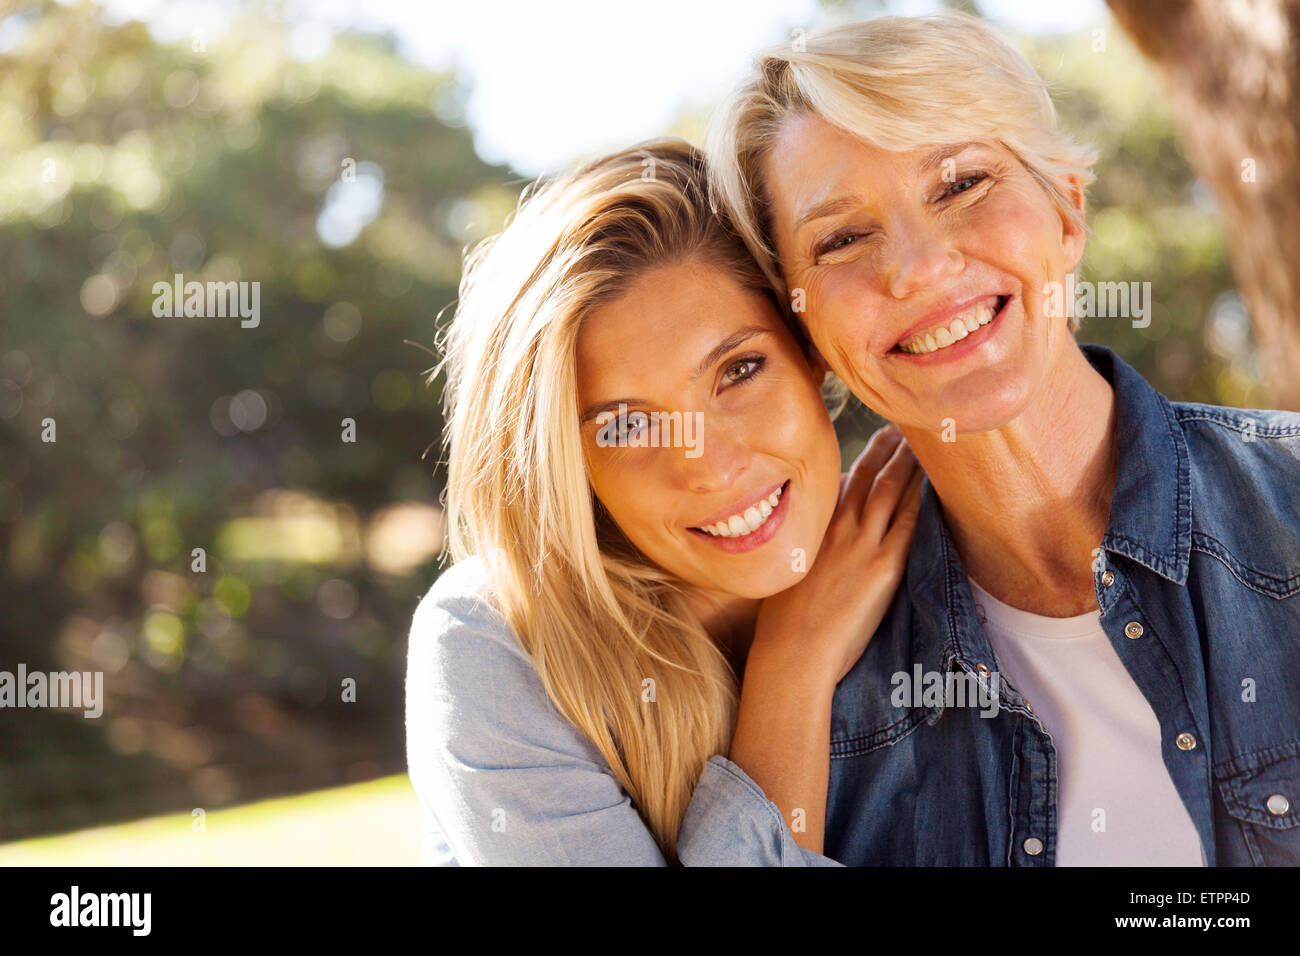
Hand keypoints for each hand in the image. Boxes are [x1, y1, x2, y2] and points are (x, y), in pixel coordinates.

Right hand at [752, 424, 922, 685]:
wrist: (792, 652)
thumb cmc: (781, 627)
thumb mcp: (782, 578)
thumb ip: (799, 557)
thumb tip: (806, 553)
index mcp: (811, 531)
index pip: (841, 486)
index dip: (863, 461)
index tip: (876, 443)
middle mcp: (836, 529)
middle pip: (868, 477)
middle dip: (887, 449)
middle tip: (904, 428)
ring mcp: (861, 545)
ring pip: (890, 491)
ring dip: (908, 464)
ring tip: (924, 443)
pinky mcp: (883, 567)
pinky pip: (909, 523)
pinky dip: (922, 499)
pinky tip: (935, 483)